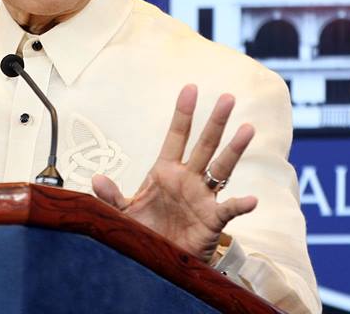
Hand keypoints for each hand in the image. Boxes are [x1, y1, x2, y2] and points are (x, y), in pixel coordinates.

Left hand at [91, 84, 256, 262]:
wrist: (161, 260)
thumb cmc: (145, 231)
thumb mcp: (124, 213)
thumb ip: (111, 196)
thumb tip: (96, 179)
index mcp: (165, 171)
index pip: (176, 136)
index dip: (183, 113)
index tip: (190, 88)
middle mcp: (187, 179)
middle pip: (203, 144)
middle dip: (215, 121)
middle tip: (228, 98)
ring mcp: (202, 197)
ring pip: (221, 167)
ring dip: (233, 149)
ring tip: (247, 129)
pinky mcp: (212, 219)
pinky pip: (229, 210)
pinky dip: (240, 205)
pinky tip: (252, 200)